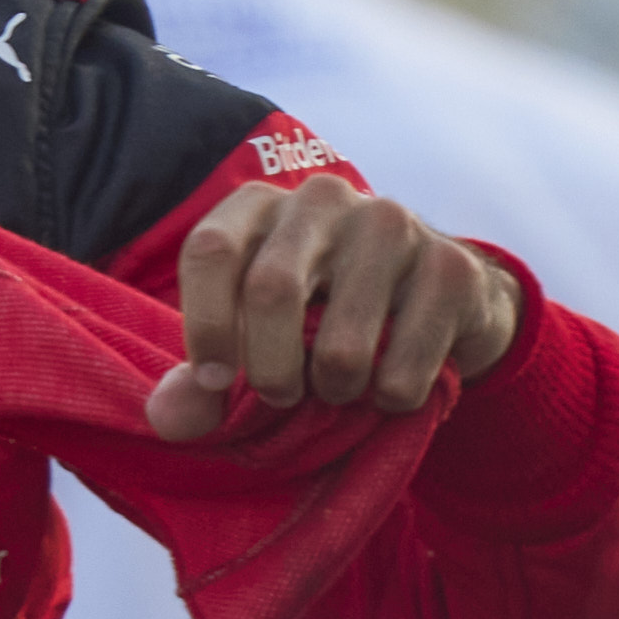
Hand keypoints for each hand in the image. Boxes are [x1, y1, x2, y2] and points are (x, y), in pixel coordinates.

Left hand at [147, 175, 521, 444]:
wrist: (442, 304)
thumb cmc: (324, 320)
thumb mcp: (256, 342)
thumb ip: (202, 382)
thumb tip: (166, 419)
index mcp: (261, 206)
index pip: (210, 249)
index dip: (205, 326)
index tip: (214, 381)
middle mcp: (324, 199)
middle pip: (271, 289)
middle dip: (269, 369)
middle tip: (282, 396)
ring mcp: (393, 224)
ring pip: (341, 343)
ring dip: (335, 391)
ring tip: (341, 388)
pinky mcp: (452, 268)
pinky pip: (403, 369)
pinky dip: (391, 400)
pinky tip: (394, 383)